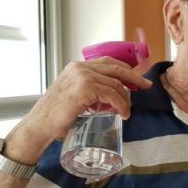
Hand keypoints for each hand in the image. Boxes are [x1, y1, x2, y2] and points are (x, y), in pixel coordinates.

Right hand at [24, 57, 152, 141]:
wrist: (41, 125)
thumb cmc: (57, 115)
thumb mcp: (76, 95)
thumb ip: (93, 90)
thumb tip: (116, 94)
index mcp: (77, 67)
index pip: (108, 62)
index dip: (126, 70)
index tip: (137, 79)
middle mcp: (80, 67)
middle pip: (116, 68)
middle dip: (135, 78)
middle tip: (146, 86)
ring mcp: (82, 76)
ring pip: (117, 84)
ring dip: (126, 99)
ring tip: (127, 111)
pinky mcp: (85, 87)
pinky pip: (113, 94)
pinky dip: (121, 105)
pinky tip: (123, 114)